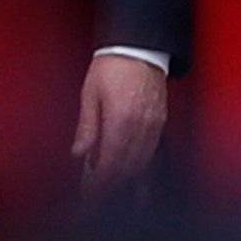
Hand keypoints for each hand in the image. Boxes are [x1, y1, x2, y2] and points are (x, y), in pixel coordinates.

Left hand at [69, 54, 166, 201]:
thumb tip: (79, 152)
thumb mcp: (90, 93)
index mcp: (120, 120)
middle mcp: (140, 125)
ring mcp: (154, 123)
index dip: (100, 183)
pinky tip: (130, 165)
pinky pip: (152, 149)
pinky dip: (140, 162)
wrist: (139, 46)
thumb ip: (87, 126)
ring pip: (142, 161)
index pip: (111, 163)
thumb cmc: (113, 64)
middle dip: (112, 184)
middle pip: (127, 167)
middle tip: (99, 193)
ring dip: (127, 176)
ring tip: (112, 182)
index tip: (91, 194)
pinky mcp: (161, 119)